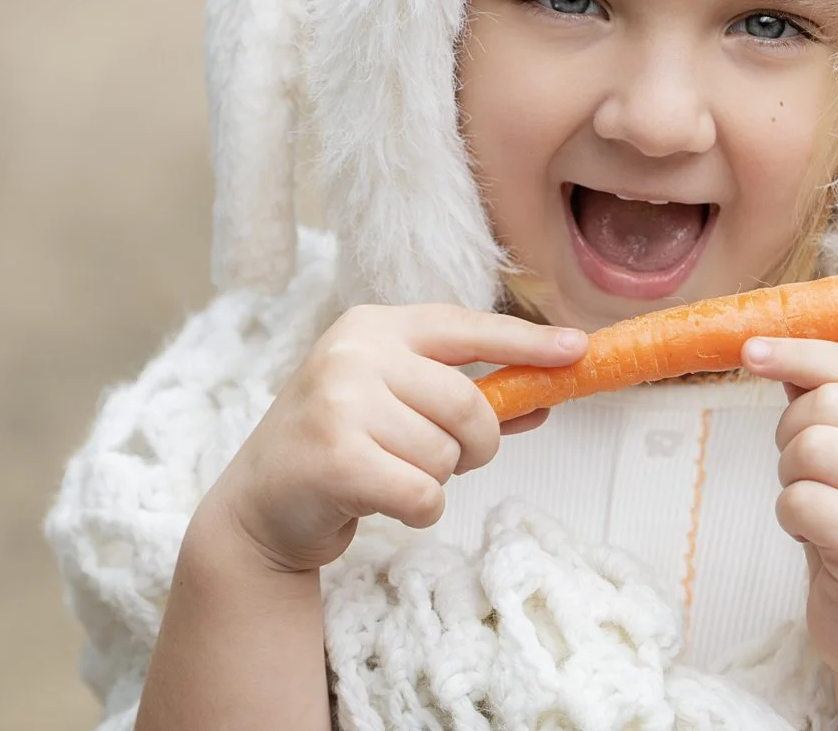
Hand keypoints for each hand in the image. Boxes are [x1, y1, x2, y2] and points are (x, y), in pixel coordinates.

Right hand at [202, 304, 585, 573]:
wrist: (259, 506)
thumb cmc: (344, 447)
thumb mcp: (400, 407)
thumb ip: (467, 399)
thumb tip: (544, 402)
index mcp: (376, 326)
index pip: (467, 327)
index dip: (526, 341)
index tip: (578, 349)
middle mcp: (355, 352)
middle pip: (469, 404)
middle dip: (474, 445)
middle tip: (443, 459)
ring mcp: (339, 402)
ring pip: (446, 453)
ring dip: (436, 480)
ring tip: (391, 475)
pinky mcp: (334, 458)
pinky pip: (424, 493)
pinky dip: (419, 510)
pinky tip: (383, 502)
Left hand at [742, 337, 837, 675]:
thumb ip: (831, 403)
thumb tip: (772, 348)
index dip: (798, 352)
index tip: (751, 349)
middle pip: (823, 402)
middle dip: (792, 437)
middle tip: (811, 478)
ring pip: (808, 446)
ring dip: (792, 480)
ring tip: (819, 509)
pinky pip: (799, 500)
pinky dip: (792, 518)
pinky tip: (818, 539)